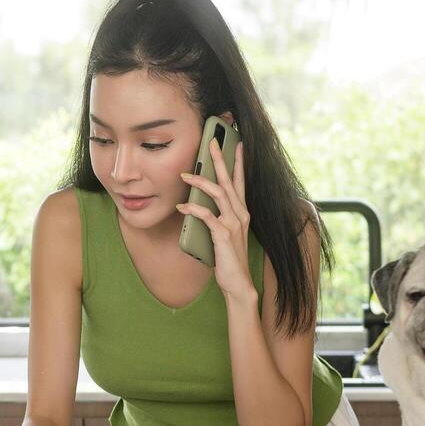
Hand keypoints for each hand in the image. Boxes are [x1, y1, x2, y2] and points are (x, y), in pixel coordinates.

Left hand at [177, 136, 254, 302]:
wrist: (238, 283)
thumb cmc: (229, 260)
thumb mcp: (223, 235)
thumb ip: (216, 219)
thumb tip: (198, 207)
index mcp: (242, 213)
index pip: (241, 182)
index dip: (238, 162)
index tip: (236, 144)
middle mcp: (241, 214)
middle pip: (229, 180)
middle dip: (219, 160)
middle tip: (211, 142)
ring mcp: (234, 223)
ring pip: (218, 193)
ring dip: (201, 181)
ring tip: (184, 176)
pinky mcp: (224, 234)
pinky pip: (207, 215)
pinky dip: (193, 208)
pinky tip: (182, 207)